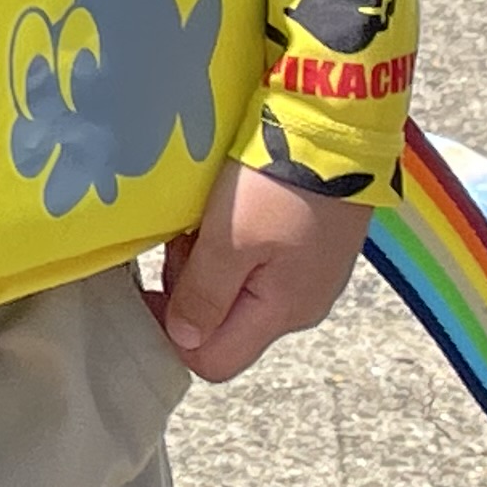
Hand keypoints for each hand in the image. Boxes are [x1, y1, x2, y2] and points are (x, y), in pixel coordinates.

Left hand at [149, 162, 376, 383]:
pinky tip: (229, 207)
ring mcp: (310, 276)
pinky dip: (234, 242)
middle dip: (190, 288)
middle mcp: (301, 306)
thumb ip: (204, 295)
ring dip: (210, 261)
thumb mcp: (229, 238)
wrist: (337, 124)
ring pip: (239, 289)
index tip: (150, 288)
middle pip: (224, 324)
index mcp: (282, 313)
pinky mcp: (313, 246)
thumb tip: (185, 341)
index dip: (173, 335)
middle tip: (183, 238)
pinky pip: (259, 262)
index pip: (215, 362)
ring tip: (205, 217)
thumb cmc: (278, 183)